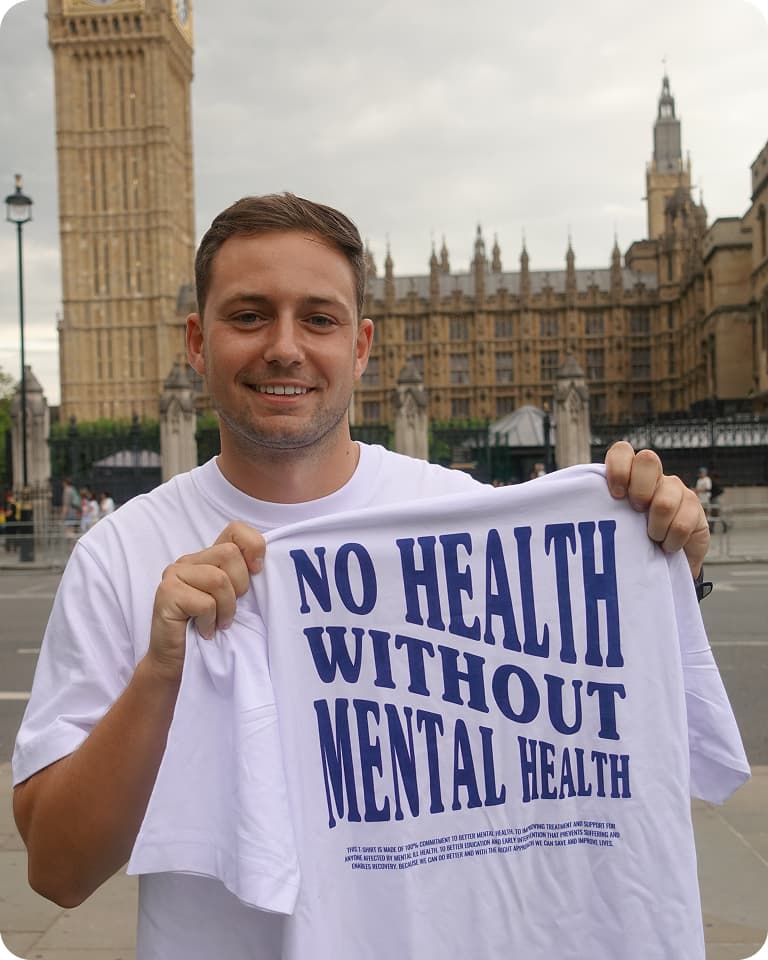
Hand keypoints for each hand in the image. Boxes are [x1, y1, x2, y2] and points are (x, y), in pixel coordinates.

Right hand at [148, 521, 265, 680]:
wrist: (178, 663)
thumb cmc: (211, 630)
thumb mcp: (235, 598)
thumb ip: (245, 576)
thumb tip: (263, 564)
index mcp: (208, 557)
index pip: (236, 529)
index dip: (253, 547)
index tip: (256, 572)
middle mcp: (189, 560)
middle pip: (230, 553)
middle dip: (239, 586)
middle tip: (228, 609)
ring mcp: (174, 574)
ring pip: (218, 579)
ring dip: (226, 609)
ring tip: (217, 623)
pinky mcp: (166, 594)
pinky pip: (204, 603)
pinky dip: (210, 622)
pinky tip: (204, 630)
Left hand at [604, 441, 708, 576]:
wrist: (661, 565)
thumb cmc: (628, 540)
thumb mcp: (608, 522)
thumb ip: (591, 507)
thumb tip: (551, 499)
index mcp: (629, 475)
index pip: (622, 451)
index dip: (618, 468)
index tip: (615, 495)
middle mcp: (654, 477)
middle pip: (648, 460)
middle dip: (639, 489)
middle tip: (635, 512)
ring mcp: (677, 490)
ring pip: (665, 499)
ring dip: (654, 527)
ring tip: (651, 539)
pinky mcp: (695, 510)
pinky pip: (682, 524)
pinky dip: (671, 542)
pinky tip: (666, 547)